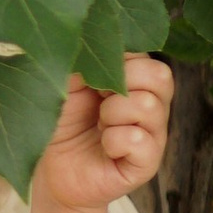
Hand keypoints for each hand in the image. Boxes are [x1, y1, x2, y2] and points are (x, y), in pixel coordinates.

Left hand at [34, 54, 172, 212]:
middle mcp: (152, 104)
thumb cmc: (63, 123)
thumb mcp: (67, 84)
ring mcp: (153, 134)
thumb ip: (84, 61)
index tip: (92, 79)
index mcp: (137, 80)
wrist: (52, 171)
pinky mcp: (147, 163)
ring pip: (148, 105)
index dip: (116, 60)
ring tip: (99, 125)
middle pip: (160, 75)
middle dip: (121, 82)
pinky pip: (139, 140)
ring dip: (112, 113)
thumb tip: (95, 41)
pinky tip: (105, 147)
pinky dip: (113, 141)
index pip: (145, 54)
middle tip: (98, 100)